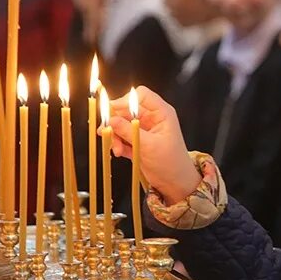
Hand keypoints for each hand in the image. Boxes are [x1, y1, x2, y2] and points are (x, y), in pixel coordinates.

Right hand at [107, 86, 202, 203]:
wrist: (174, 184)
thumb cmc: (171, 163)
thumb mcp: (149, 145)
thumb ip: (128, 131)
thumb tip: (110, 120)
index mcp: (161, 113)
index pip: (142, 96)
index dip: (126, 100)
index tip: (112, 110)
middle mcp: (152, 119)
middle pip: (127, 110)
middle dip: (116, 122)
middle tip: (106, 132)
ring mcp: (144, 131)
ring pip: (121, 124)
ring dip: (115, 135)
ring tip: (115, 149)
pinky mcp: (137, 142)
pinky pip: (121, 137)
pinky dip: (117, 143)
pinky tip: (117, 153)